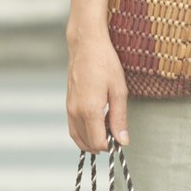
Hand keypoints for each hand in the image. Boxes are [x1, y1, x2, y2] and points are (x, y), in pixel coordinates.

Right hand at [66, 26, 128, 152]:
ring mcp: (69, 108)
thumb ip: (119, 118)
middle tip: (116, 135)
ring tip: (107, 131)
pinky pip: (73, 127)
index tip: (121, 138)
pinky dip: (83, 133)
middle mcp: (76, 111)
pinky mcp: (68, 103)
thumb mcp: (119, 90)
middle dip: (102, 145)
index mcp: (90, 109)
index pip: (99, 142)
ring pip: (77, 137)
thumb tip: (122, 140)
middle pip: (87, 143)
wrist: (86, 45)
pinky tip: (96, 124)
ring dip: (91, 141)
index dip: (111, 145)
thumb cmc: (104, 63)